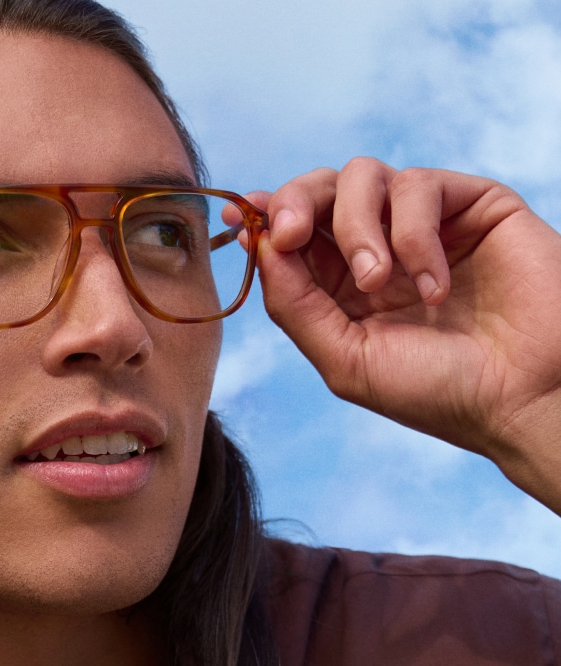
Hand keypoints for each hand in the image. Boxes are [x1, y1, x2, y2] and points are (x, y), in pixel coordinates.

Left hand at [240, 158, 560, 513]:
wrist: (522, 398)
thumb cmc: (437, 390)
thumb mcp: (344, 358)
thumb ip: (294, 303)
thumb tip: (258, 244)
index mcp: (340, 283)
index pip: (292, 230)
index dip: (262, 216)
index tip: (235, 219)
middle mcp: (377, 246)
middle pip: (318, 189)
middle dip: (294, 203)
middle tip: (289, 233)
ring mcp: (422, 224)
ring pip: (362, 175)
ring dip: (357, 227)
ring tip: (378, 282)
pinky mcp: (470, 205)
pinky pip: (418, 185)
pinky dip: (414, 236)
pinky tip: (434, 286)